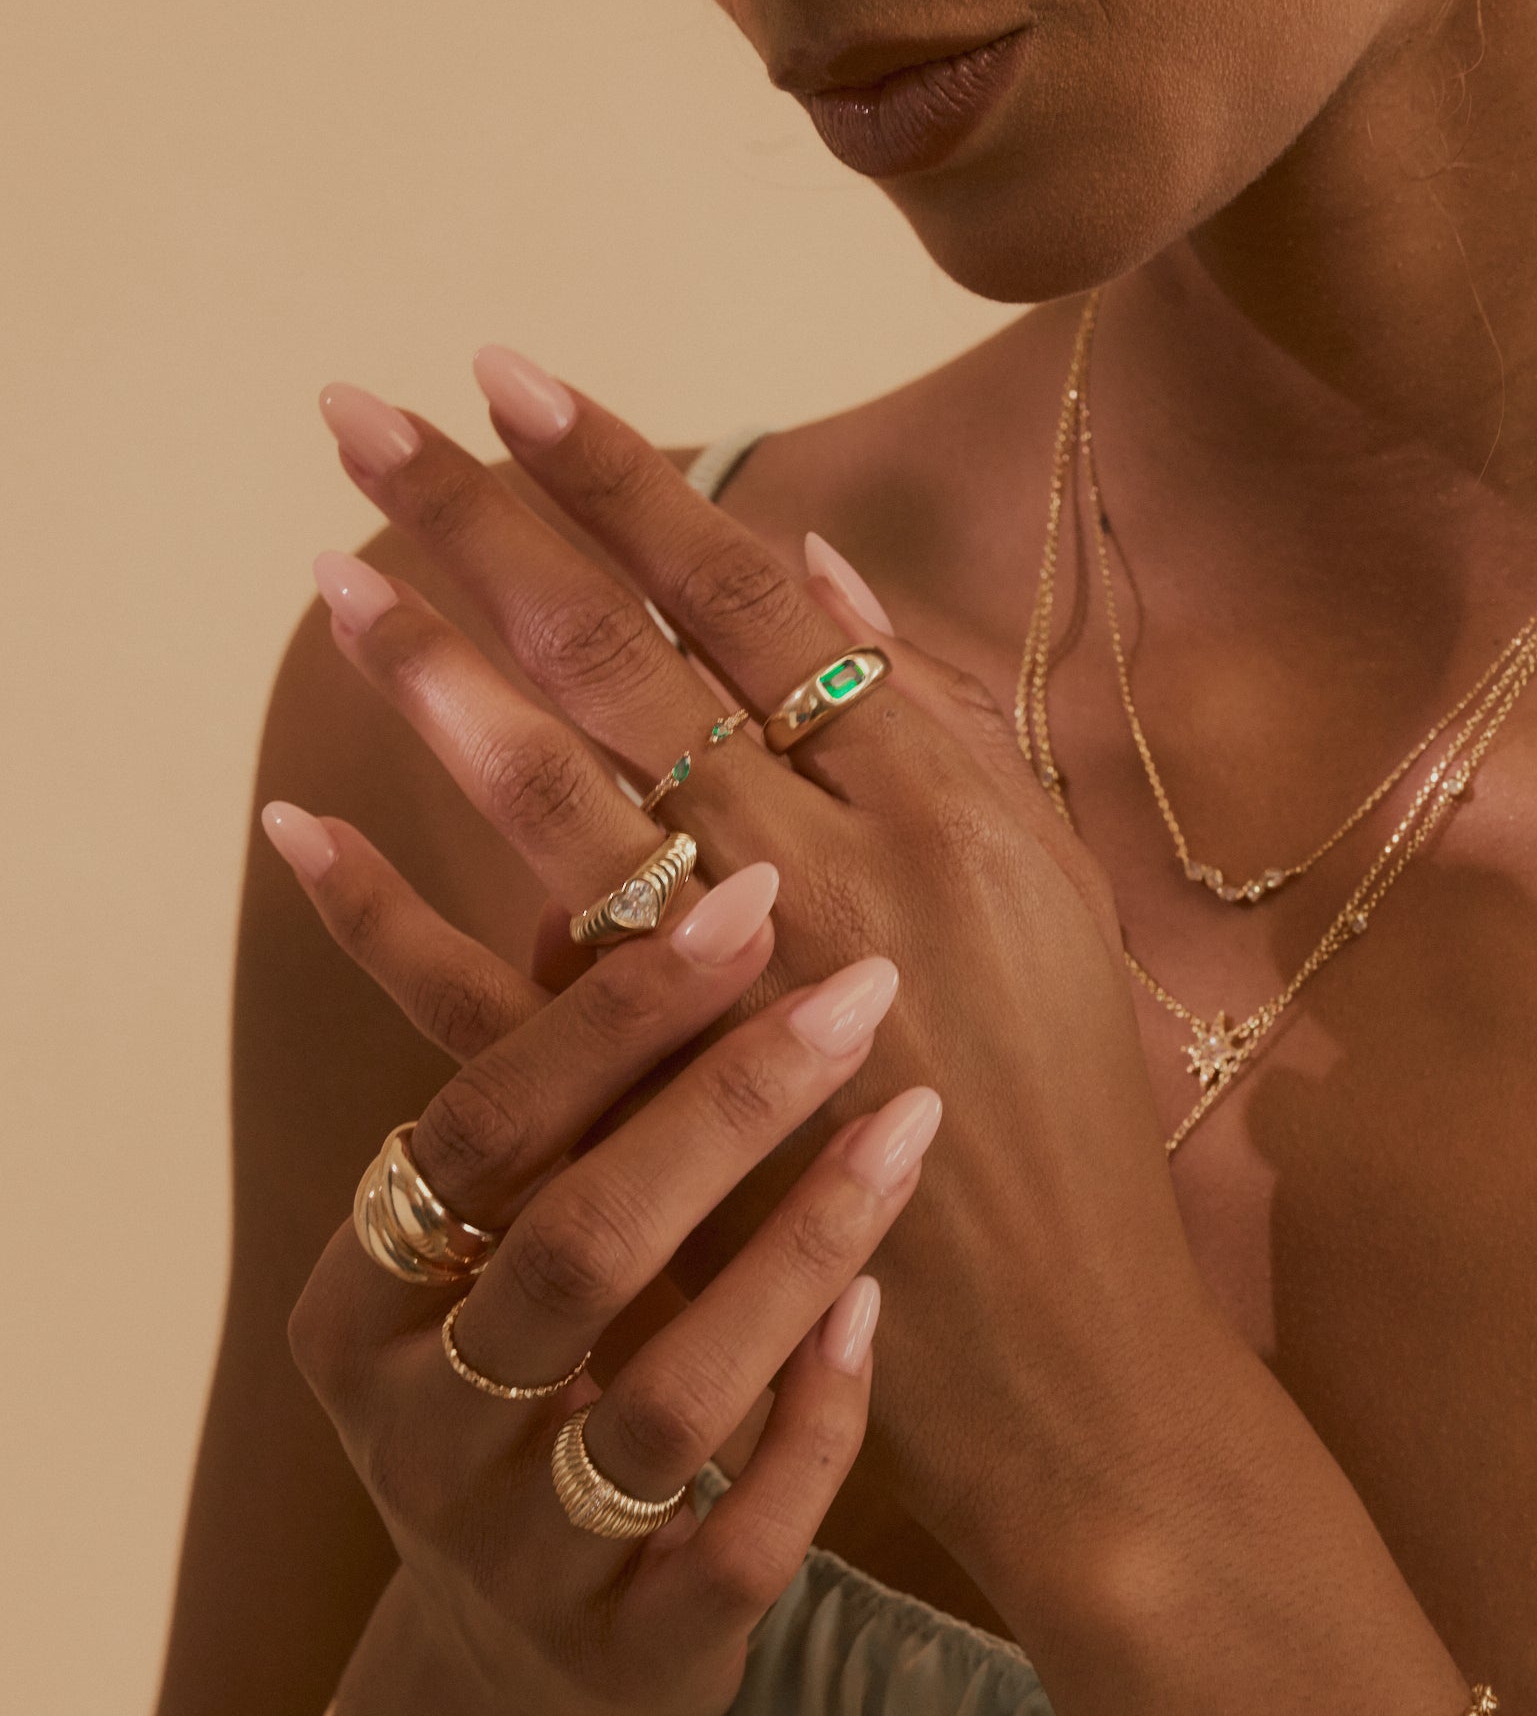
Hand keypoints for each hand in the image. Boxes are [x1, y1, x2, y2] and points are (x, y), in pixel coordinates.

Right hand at [279, 830, 938, 1715]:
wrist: (522, 1671)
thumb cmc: (528, 1396)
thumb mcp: (495, 1255)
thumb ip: (538, 1096)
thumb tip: (589, 882)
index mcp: (361, 1304)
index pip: (475, 1132)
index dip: (608, 1012)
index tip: (742, 896)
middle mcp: (417, 1434)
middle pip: (575, 1251)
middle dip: (726, 1105)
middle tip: (863, 989)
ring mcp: (522, 1559)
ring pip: (668, 1399)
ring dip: (799, 1249)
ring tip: (911, 1127)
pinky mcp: (634, 1655)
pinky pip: (741, 1537)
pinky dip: (817, 1417)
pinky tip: (885, 1310)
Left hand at [304, 367, 1220, 1616]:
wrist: (1063, 1339)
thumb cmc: (1063, 1103)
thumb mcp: (1043, 886)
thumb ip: (937, 726)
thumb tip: (822, 575)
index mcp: (944, 799)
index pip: (752, 595)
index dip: (624, 480)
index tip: (512, 377)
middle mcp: (837, 871)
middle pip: (628, 660)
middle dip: (490, 522)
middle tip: (363, 411)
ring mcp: (739, 999)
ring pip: (561, 794)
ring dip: (436, 668)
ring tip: (330, 567)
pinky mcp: (662, 1122)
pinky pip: (492, 994)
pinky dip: (383, 907)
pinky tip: (294, 823)